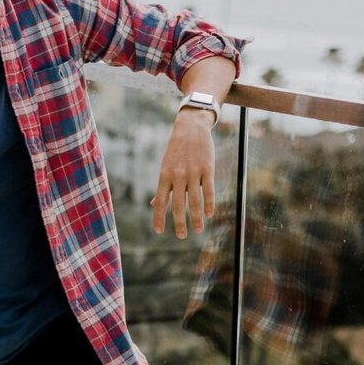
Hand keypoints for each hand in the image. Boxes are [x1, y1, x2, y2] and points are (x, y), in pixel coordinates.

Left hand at [149, 109, 216, 237]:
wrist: (191, 128)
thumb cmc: (176, 151)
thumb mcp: (165, 167)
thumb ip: (162, 187)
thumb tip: (154, 204)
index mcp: (164, 175)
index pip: (160, 201)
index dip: (159, 217)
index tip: (159, 232)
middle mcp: (177, 175)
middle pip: (178, 204)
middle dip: (179, 222)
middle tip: (182, 236)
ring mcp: (193, 172)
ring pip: (195, 200)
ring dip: (197, 217)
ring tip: (198, 229)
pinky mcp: (207, 169)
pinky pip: (209, 190)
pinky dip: (209, 204)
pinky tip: (209, 214)